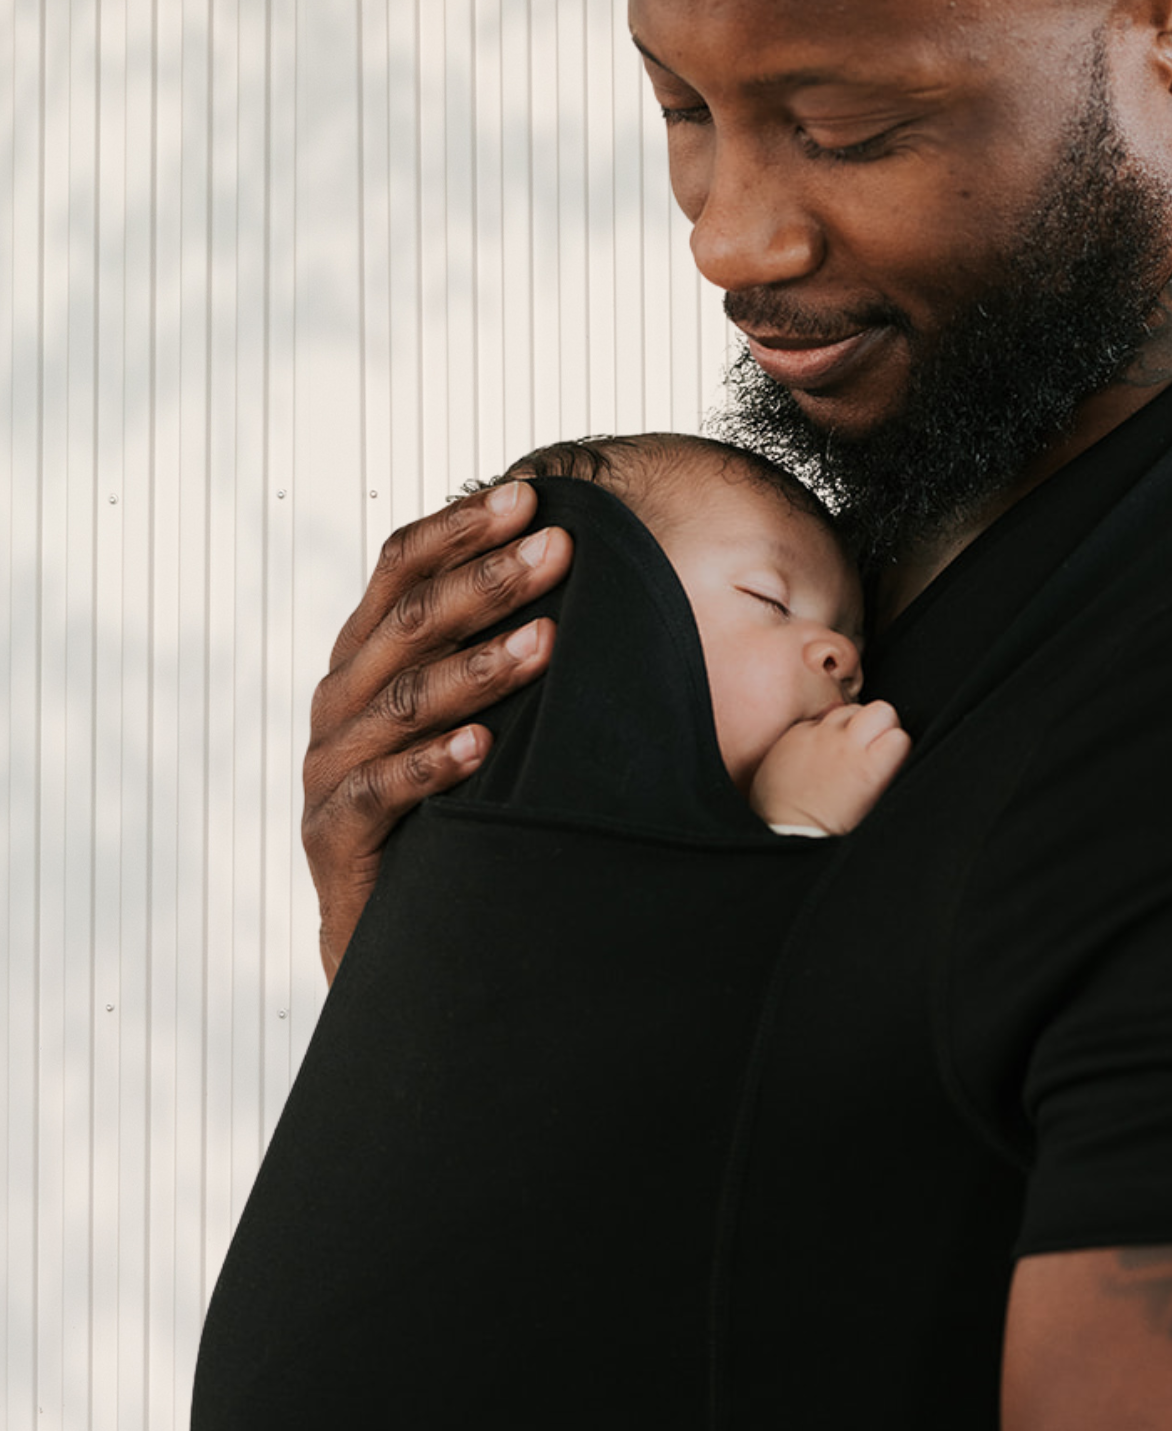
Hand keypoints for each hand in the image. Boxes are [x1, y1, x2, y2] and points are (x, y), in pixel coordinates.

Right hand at [303, 481, 571, 979]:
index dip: (460, 529)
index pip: (399, 568)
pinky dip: (432, 765)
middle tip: (559, 549)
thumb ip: (501, 652)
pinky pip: (382, 790)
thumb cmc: (451, 808)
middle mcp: (340, 699)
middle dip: (486, 580)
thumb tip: (581, 573)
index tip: (530, 497)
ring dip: (478, 668)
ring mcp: (331, 766)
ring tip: (546, 642)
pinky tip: (482, 747)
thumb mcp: (472, 716)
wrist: (399, 933)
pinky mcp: (333, 835)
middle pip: (407, 622)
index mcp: (367, 656)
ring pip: (401, 700)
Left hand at [749, 698, 910, 834]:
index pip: (901, 736)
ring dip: (850, 724)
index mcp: (870, 767)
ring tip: (842, 749)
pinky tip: (817, 754)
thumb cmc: (830, 825)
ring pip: (848, 710)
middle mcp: (845, 744)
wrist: (786, 828)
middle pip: (881, 709)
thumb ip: (885, 773)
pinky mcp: (795, 733)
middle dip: (881, 722)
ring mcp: (818, 735)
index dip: (897, 745)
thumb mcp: (871, 803)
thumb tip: (893, 753)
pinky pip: (817, 721)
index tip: (890, 755)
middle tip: (871, 743)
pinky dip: (820, 733)